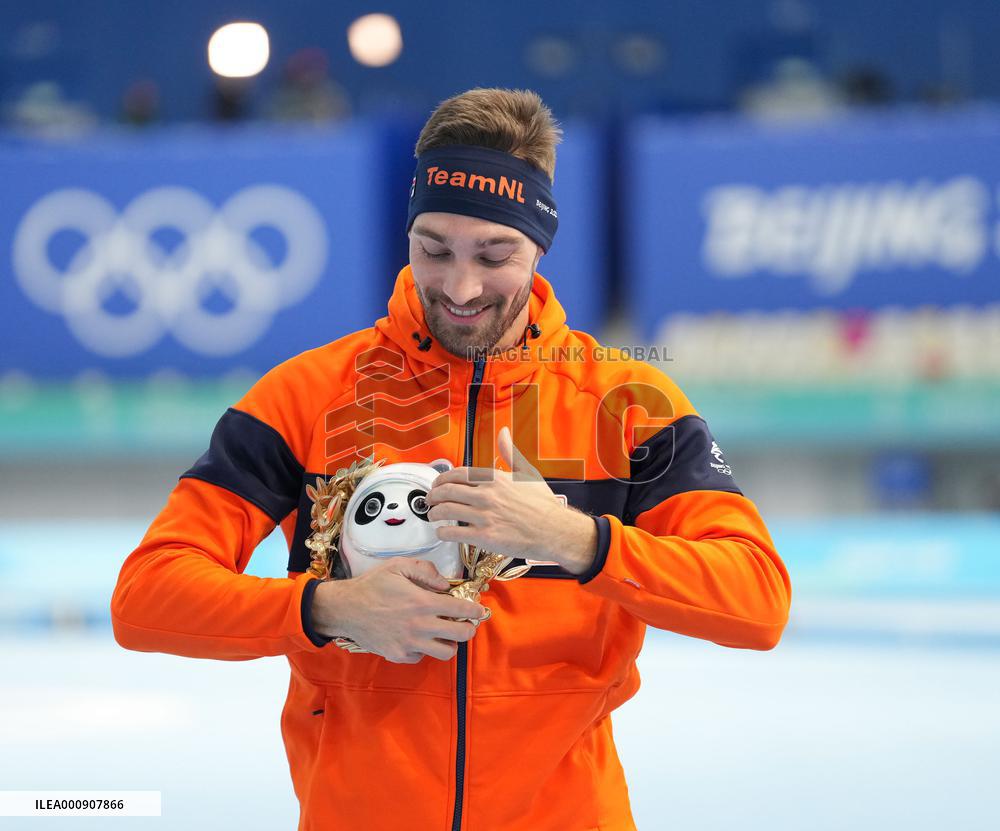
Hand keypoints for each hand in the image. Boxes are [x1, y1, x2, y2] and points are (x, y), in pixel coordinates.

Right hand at [310, 557, 487, 662]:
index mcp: (423, 603)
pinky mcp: (399, 655)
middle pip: (461, 635)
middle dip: (468, 628)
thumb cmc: (372, 585)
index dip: (476, 610)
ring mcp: (410, 644)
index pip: (462, 610)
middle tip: (464, 622)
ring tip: (444, 632)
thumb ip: (426, 570)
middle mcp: (420, 626)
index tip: (479, 610)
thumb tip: (444, 584)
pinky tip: (419, 637)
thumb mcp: (398, 566)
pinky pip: (422, 657)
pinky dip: (425, 649)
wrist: (345, 609)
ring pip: (446, 652)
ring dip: (450, 642)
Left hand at [425, 426, 597, 572]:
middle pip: (448, 490)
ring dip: (434, 513)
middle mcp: (487, 494)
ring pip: (447, 510)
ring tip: (432, 515)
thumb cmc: (544, 505)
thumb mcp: (528, 472)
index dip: (443, 478)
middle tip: (429, 500)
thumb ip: (510, 452)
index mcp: (496, 478)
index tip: (438, 483)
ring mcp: (485, 515)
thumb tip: (504, 432)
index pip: (459, 473)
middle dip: (433, 495)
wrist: (556, 531)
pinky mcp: (486, 536)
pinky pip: (455, 532)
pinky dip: (443, 532)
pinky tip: (441, 532)